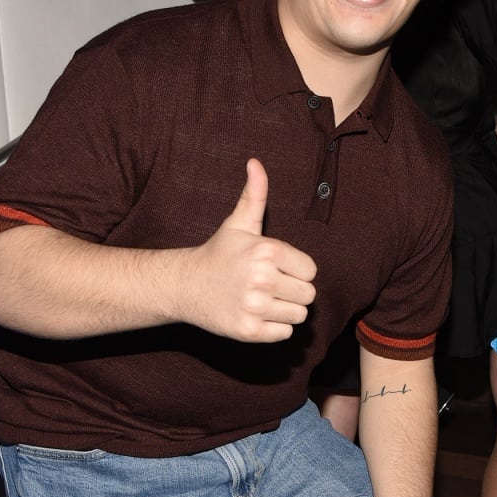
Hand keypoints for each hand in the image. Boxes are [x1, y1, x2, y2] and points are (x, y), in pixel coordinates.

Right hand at [183, 159, 316, 340]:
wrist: (185, 286)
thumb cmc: (218, 254)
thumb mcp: (238, 224)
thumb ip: (254, 195)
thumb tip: (255, 162)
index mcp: (266, 251)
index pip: (310, 270)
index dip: (295, 270)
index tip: (275, 268)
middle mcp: (262, 279)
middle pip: (308, 295)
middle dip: (292, 291)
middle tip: (268, 285)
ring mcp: (255, 307)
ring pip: (298, 315)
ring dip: (285, 310)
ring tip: (262, 299)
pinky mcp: (249, 331)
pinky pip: (285, 333)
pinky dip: (274, 328)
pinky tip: (255, 314)